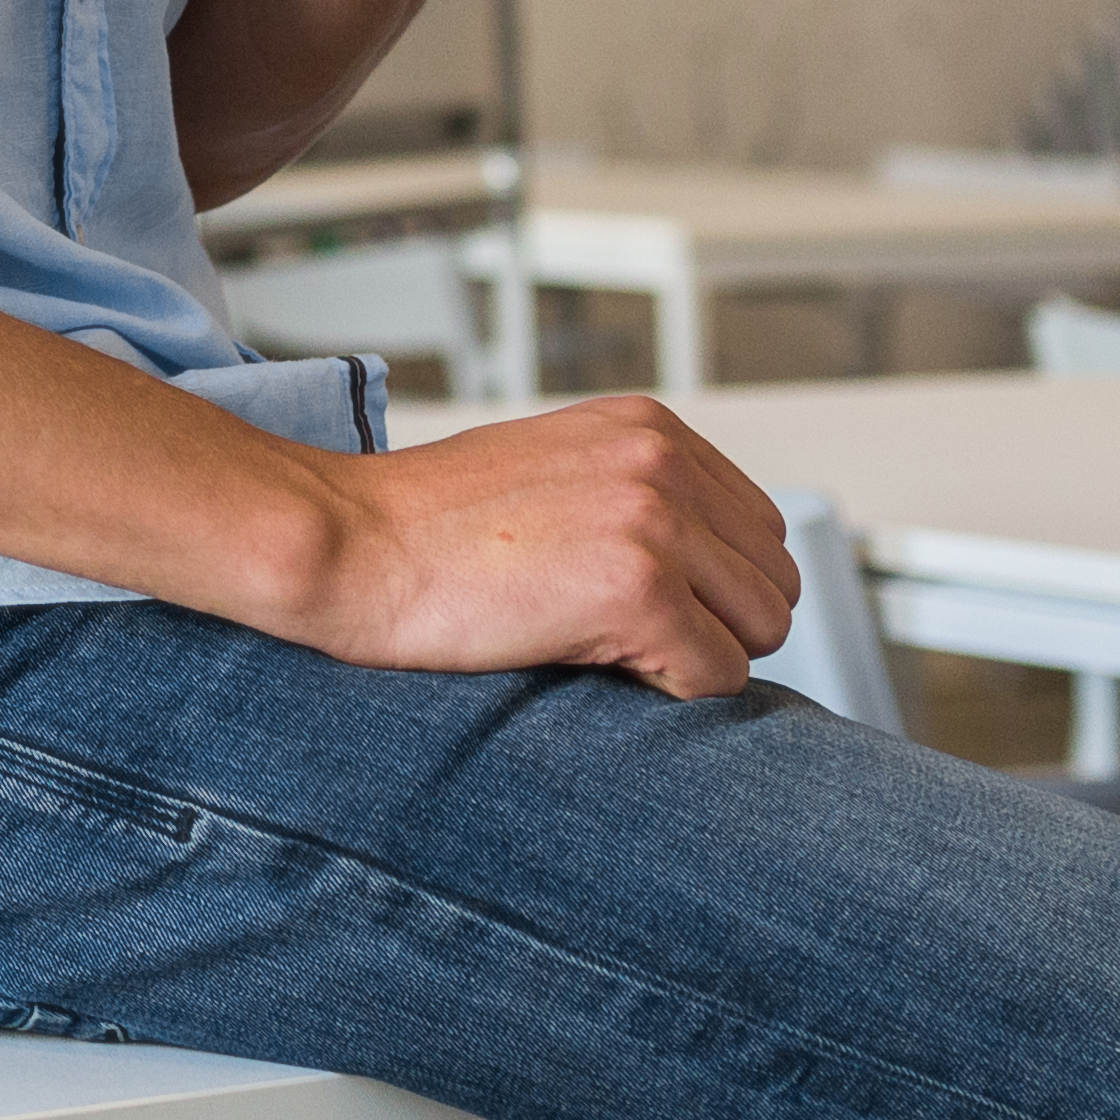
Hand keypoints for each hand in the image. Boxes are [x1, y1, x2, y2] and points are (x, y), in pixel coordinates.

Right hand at [266, 396, 801, 696]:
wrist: (347, 542)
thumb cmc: (425, 524)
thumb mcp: (551, 469)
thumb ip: (635, 493)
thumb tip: (709, 567)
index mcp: (649, 426)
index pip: (760, 530)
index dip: (709, 585)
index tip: (636, 601)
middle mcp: (663, 461)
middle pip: (772, 582)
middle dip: (714, 624)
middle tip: (619, 633)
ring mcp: (655, 522)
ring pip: (761, 632)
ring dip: (695, 657)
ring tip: (602, 643)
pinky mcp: (640, 590)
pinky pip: (718, 678)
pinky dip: (666, 692)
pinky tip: (589, 661)